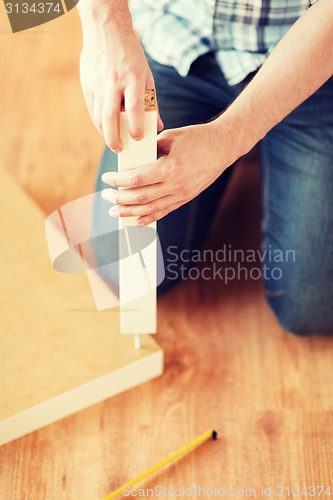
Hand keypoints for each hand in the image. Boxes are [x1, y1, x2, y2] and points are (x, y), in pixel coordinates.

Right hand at [78, 2, 162, 151]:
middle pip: (110, 117)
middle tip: (119, 149)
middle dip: (113, 138)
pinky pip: (92, 108)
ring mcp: (98, 83)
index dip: (136, 127)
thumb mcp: (147, 76)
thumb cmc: (131, 56)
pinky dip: (98, 121)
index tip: (138, 138)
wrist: (106, 29)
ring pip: (98, 116)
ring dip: (104, 132)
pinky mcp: (87, 83)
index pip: (134, 109)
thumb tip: (157, 125)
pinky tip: (104, 128)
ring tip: (112, 141)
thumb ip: (151, 102)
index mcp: (133, 79)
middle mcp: (114, 82)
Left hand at [101, 122, 237, 224]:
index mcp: (171, 167)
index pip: (137, 179)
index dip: (118, 181)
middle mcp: (176, 185)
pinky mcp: (186, 198)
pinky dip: (148, 218)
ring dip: (129, 212)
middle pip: (140, 197)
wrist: (223, 147)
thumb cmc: (197, 138)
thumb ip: (150, 150)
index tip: (106, 178)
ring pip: (150, 209)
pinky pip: (163, 212)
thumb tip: (130, 160)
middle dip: (119, 198)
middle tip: (106, 195)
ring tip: (114, 211)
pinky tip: (135, 220)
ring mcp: (182, 194)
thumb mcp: (170, 137)